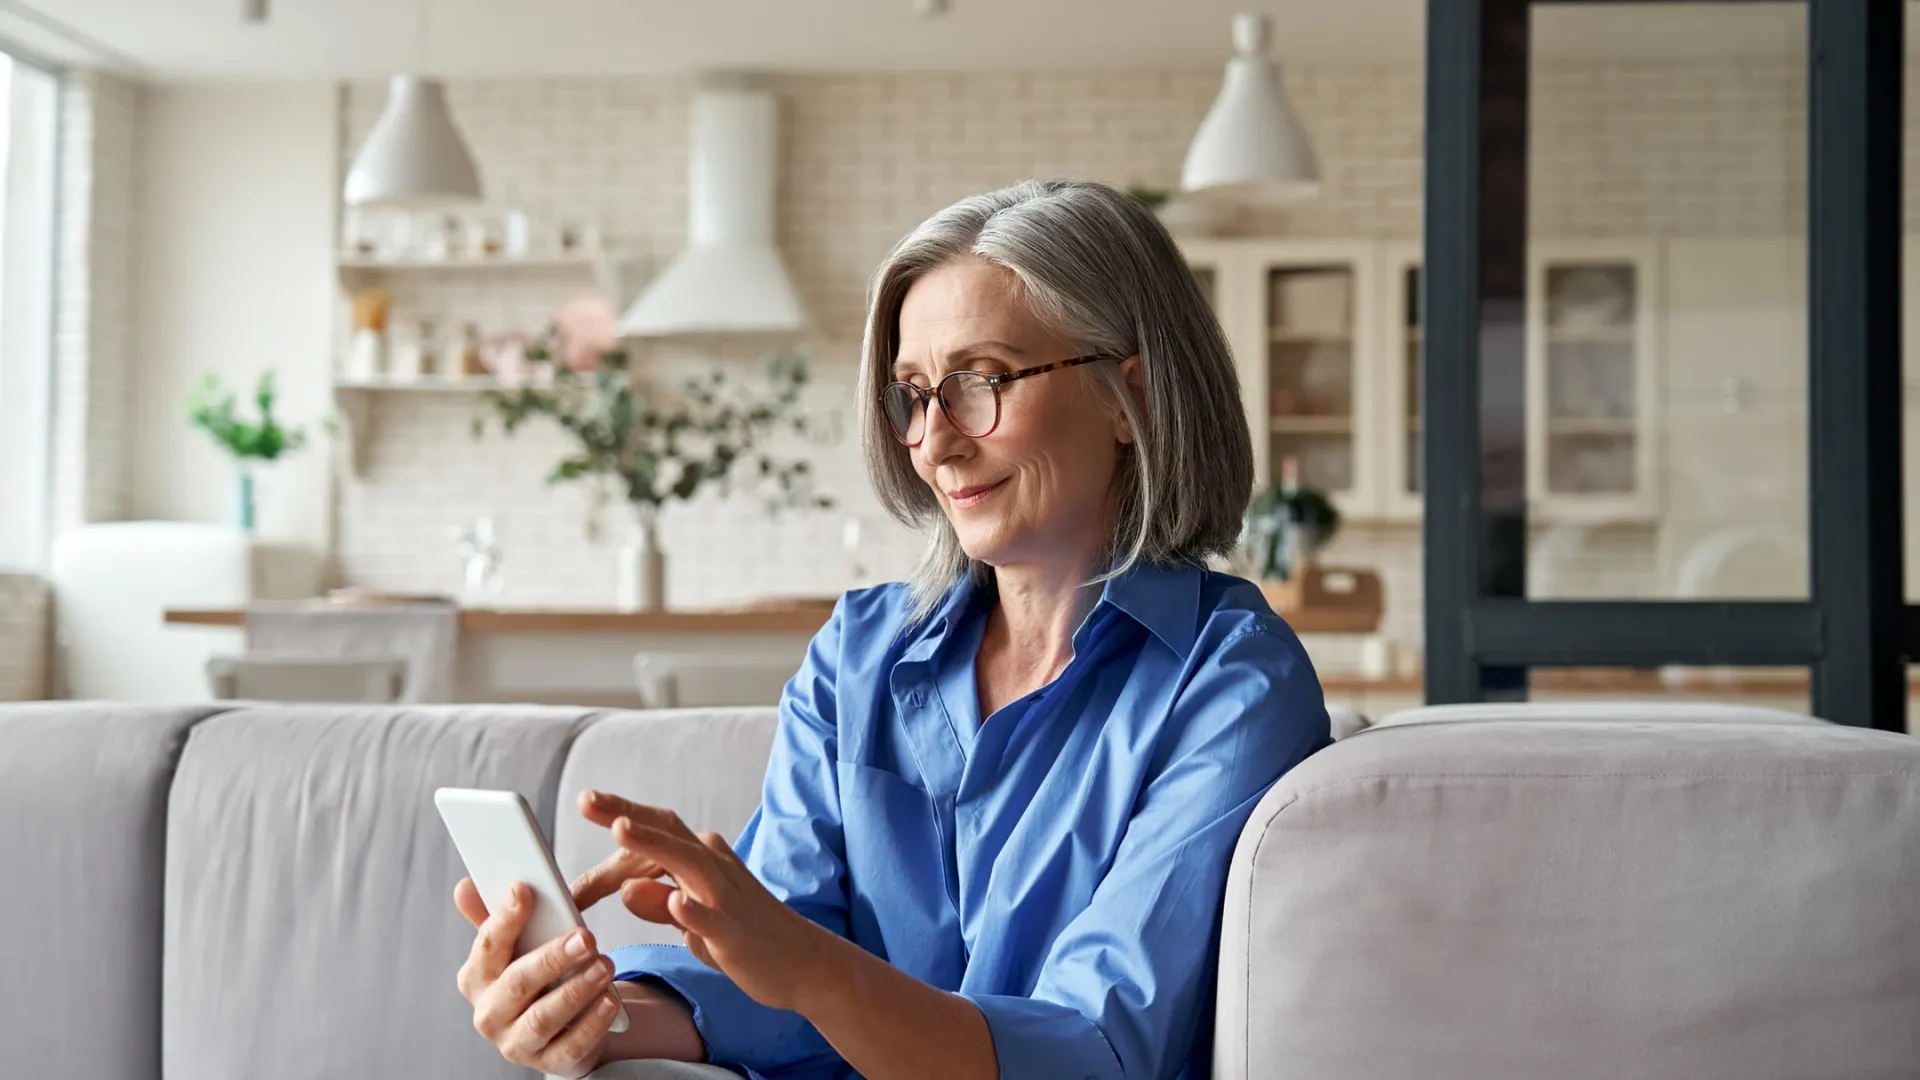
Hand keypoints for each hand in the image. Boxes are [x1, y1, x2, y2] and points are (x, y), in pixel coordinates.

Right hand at [453, 879, 622, 1079]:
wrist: (558, 1026)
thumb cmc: (534, 976)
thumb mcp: (516, 946)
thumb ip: (495, 917)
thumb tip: (465, 887)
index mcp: (476, 978)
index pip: (487, 946)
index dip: (504, 918)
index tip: (524, 890)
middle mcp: (489, 1014)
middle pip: (517, 984)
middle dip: (552, 958)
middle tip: (585, 936)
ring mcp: (516, 1043)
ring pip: (542, 1019)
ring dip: (575, 990)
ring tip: (604, 965)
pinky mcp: (548, 1063)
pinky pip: (570, 1046)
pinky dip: (591, 1024)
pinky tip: (609, 1000)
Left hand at [585, 791, 827, 1012]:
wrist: (804, 963)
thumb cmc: (745, 937)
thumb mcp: (692, 919)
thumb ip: (658, 902)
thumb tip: (625, 888)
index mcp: (703, 859)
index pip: (657, 830)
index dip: (621, 815)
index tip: (588, 800)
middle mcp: (715, 868)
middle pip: (667, 833)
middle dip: (626, 814)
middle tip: (587, 799)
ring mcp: (727, 898)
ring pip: (688, 863)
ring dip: (654, 845)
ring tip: (620, 829)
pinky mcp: (736, 932)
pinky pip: (712, 919)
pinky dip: (693, 909)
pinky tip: (674, 901)